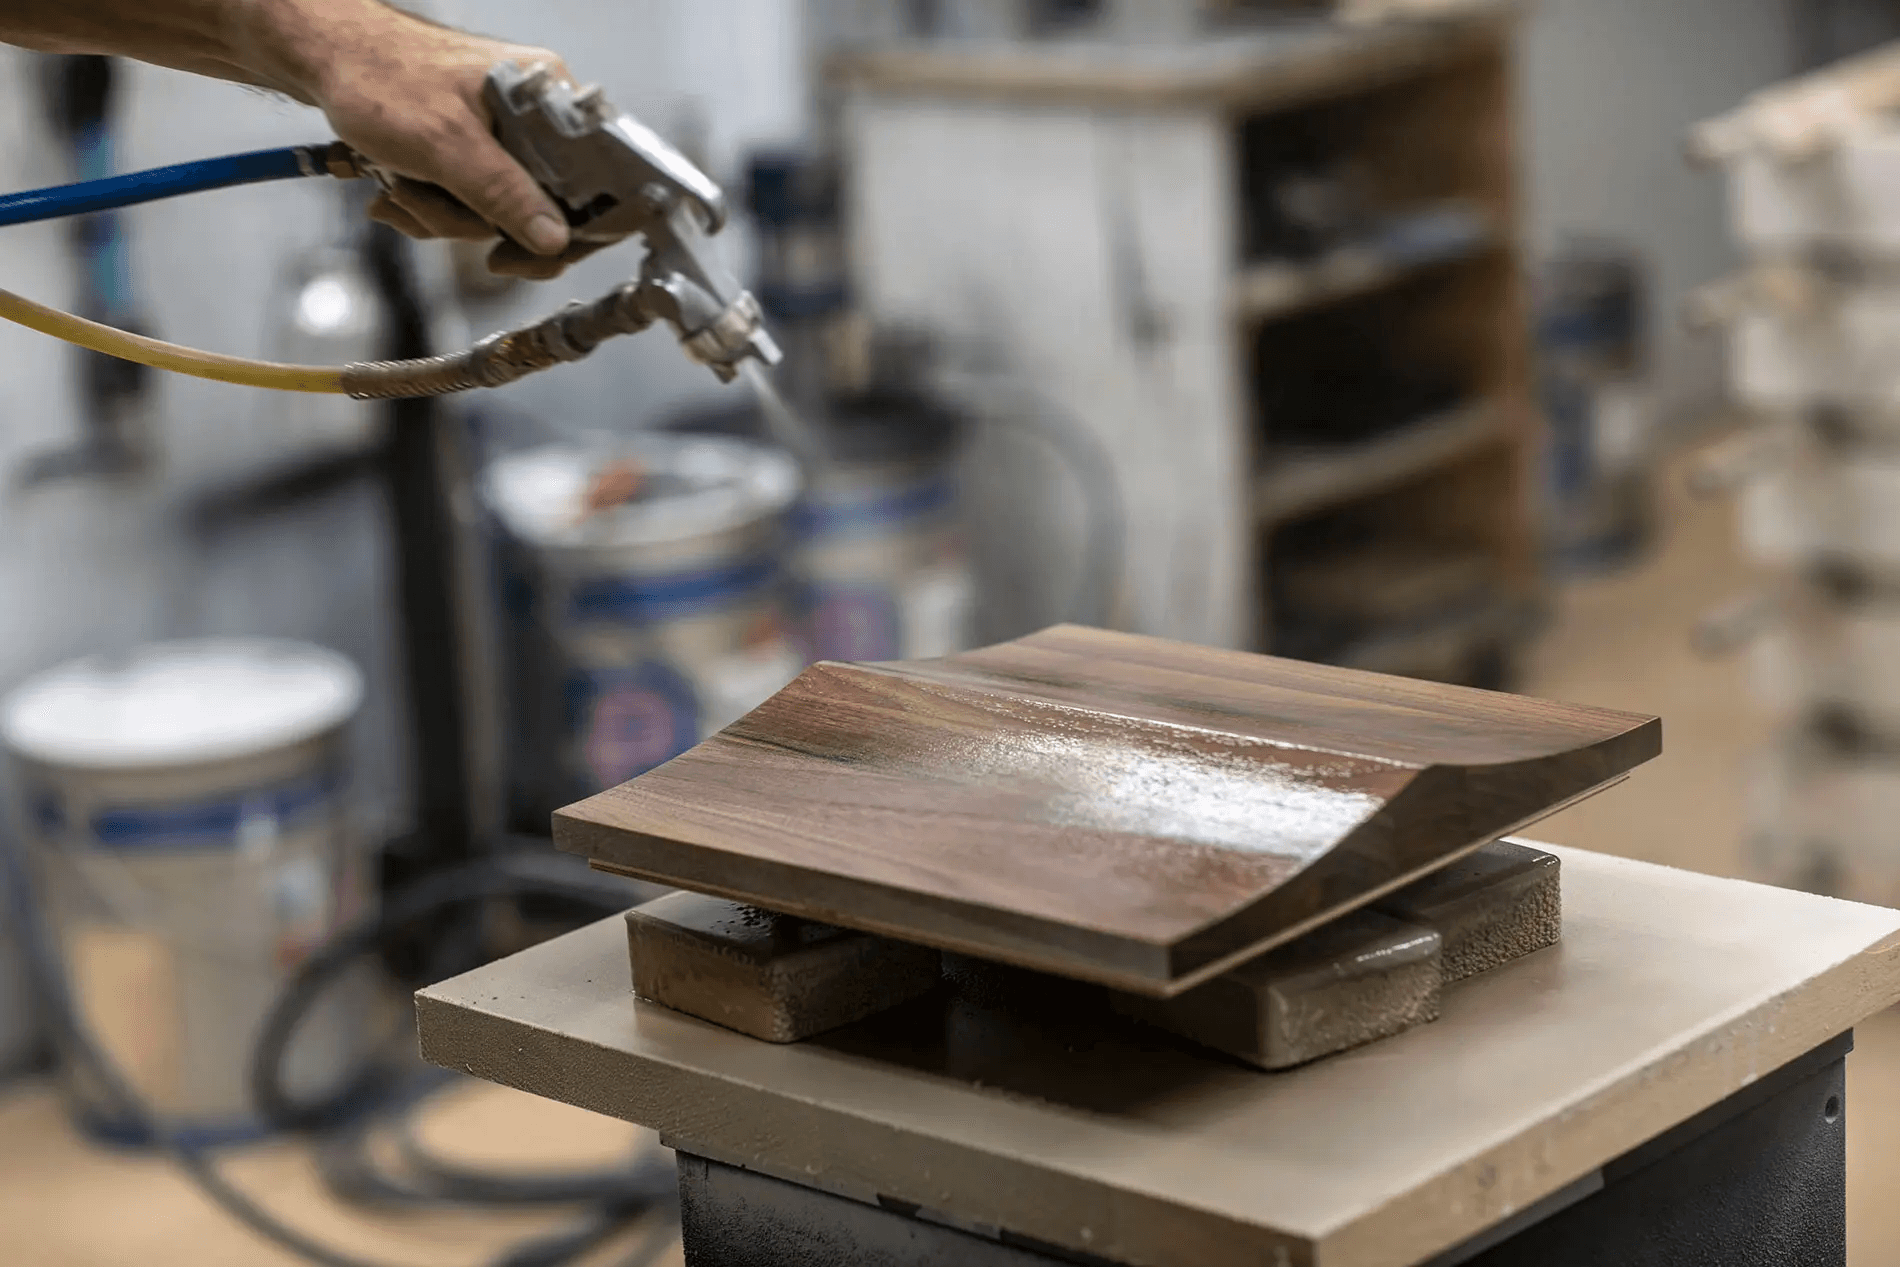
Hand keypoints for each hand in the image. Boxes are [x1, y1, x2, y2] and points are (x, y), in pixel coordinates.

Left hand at [283, 6, 603, 277]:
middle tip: (435, 203)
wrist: (318, 56)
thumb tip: (555, 238)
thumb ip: (505, 195)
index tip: (537, 253)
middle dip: (476, 220)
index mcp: (545, 97)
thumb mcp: (446, 147)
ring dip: (442, 215)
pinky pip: (470, 202)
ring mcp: (501, 133)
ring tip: (402, 187)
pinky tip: (398, 189)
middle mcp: (531, 114)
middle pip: (540, 207)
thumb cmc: (377, 77)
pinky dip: (431, 206)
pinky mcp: (471, 148)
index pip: (596, 178)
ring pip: (497, 212)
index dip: (575, 226)